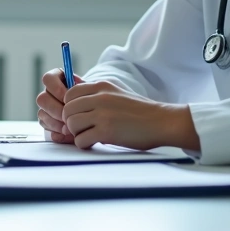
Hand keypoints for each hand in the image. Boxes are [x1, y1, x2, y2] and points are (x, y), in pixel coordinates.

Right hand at [36, 68, 84, 143]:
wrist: (92, 109)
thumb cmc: (90, 97)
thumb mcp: (88, 91)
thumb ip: (80, 92)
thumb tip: (72, 95)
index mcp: (56, 79)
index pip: (47, 78)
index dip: (55, 88)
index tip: (66, 96)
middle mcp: (48, 92)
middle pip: (42, 98)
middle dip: (56, 109)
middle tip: (69, 115)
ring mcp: (46, 106)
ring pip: (42, 113)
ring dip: (56, 121)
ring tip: (70, 127)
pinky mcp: (45, 120)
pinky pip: (45, 125)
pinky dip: (56, 130)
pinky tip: (66, 132)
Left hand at [62, 80, 196, 150]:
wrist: (161, 121)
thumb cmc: (140, 111)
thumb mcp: (117, 93)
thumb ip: (98, 95)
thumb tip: (76, 103)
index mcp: (101, 86)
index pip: (69, 93)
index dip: (70, 106)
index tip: (78, 115)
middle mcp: (100, 98)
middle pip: (67, 109)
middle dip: (70, 121)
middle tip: (81, 128)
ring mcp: (102, 114)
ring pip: (71, 124)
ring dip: (77, 133)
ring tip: (88, 136)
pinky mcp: (106, 132)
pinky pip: (81, 140)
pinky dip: (84, 144)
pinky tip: (93, 143)